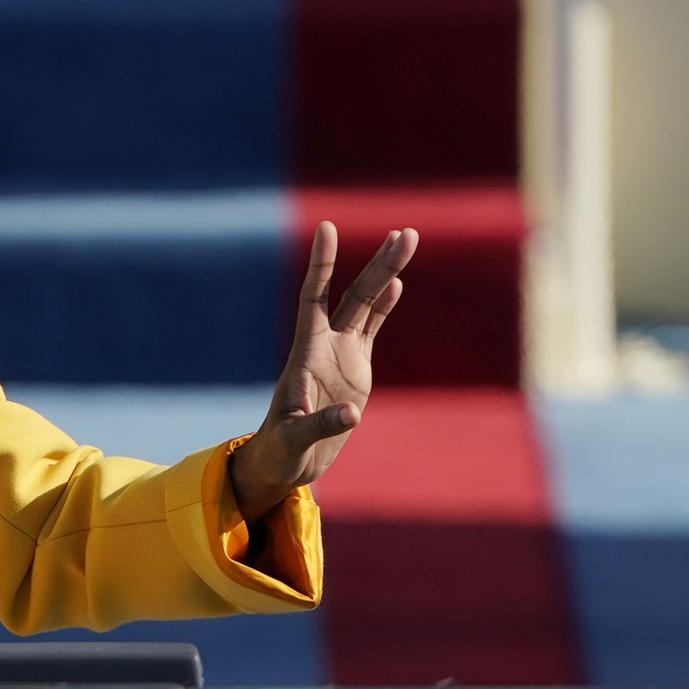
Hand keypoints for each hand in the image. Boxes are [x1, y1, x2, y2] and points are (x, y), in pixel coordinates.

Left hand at [229, 223, 418, 522]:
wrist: (287, 460)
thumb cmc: (281, 450)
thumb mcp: (295, 440)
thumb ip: (320, 425)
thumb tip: (351, 415)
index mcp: (306, 354)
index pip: (314, 297)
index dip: (321, 265)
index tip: (326, 228)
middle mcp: (324, 345)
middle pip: (354, 295)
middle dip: (379, 264)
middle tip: (406, 232)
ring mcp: (341, 354)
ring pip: (367, 305)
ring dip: (387, 274)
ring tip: (407, 239)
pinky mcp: (355, 369)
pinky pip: (372, 330)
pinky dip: (385, 307)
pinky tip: (398, 284)